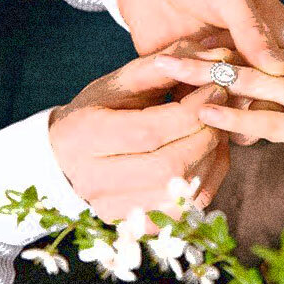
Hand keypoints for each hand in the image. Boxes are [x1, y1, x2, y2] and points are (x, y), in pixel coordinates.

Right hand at [48, 45, 230, 226]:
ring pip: (183, 192)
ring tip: (213, 130)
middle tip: (218, 111)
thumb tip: (214, 57)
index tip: (215, 89)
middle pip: (169, 166)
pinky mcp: (135, 226)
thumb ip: (162, 67)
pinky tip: (204, 156)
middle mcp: (95, 181)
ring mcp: (115, 210)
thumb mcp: (119, 83)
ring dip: (211, 157)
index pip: (149, 131)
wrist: (65, 158)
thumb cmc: (95, 113)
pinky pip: (187, 209)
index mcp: (84, 138)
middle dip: (206, 134)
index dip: (192, 111)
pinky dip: (206, 180)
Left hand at [152, 21, 283, 215]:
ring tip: (172, 75)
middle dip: (207, 53)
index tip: (199, 39)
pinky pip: (268, 121)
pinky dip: (234, 117)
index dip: (231, 36)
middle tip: (169, 55)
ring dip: (208, 78)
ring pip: (253, 82)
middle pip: (253, 52)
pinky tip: (205, 114)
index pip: (269, 33)